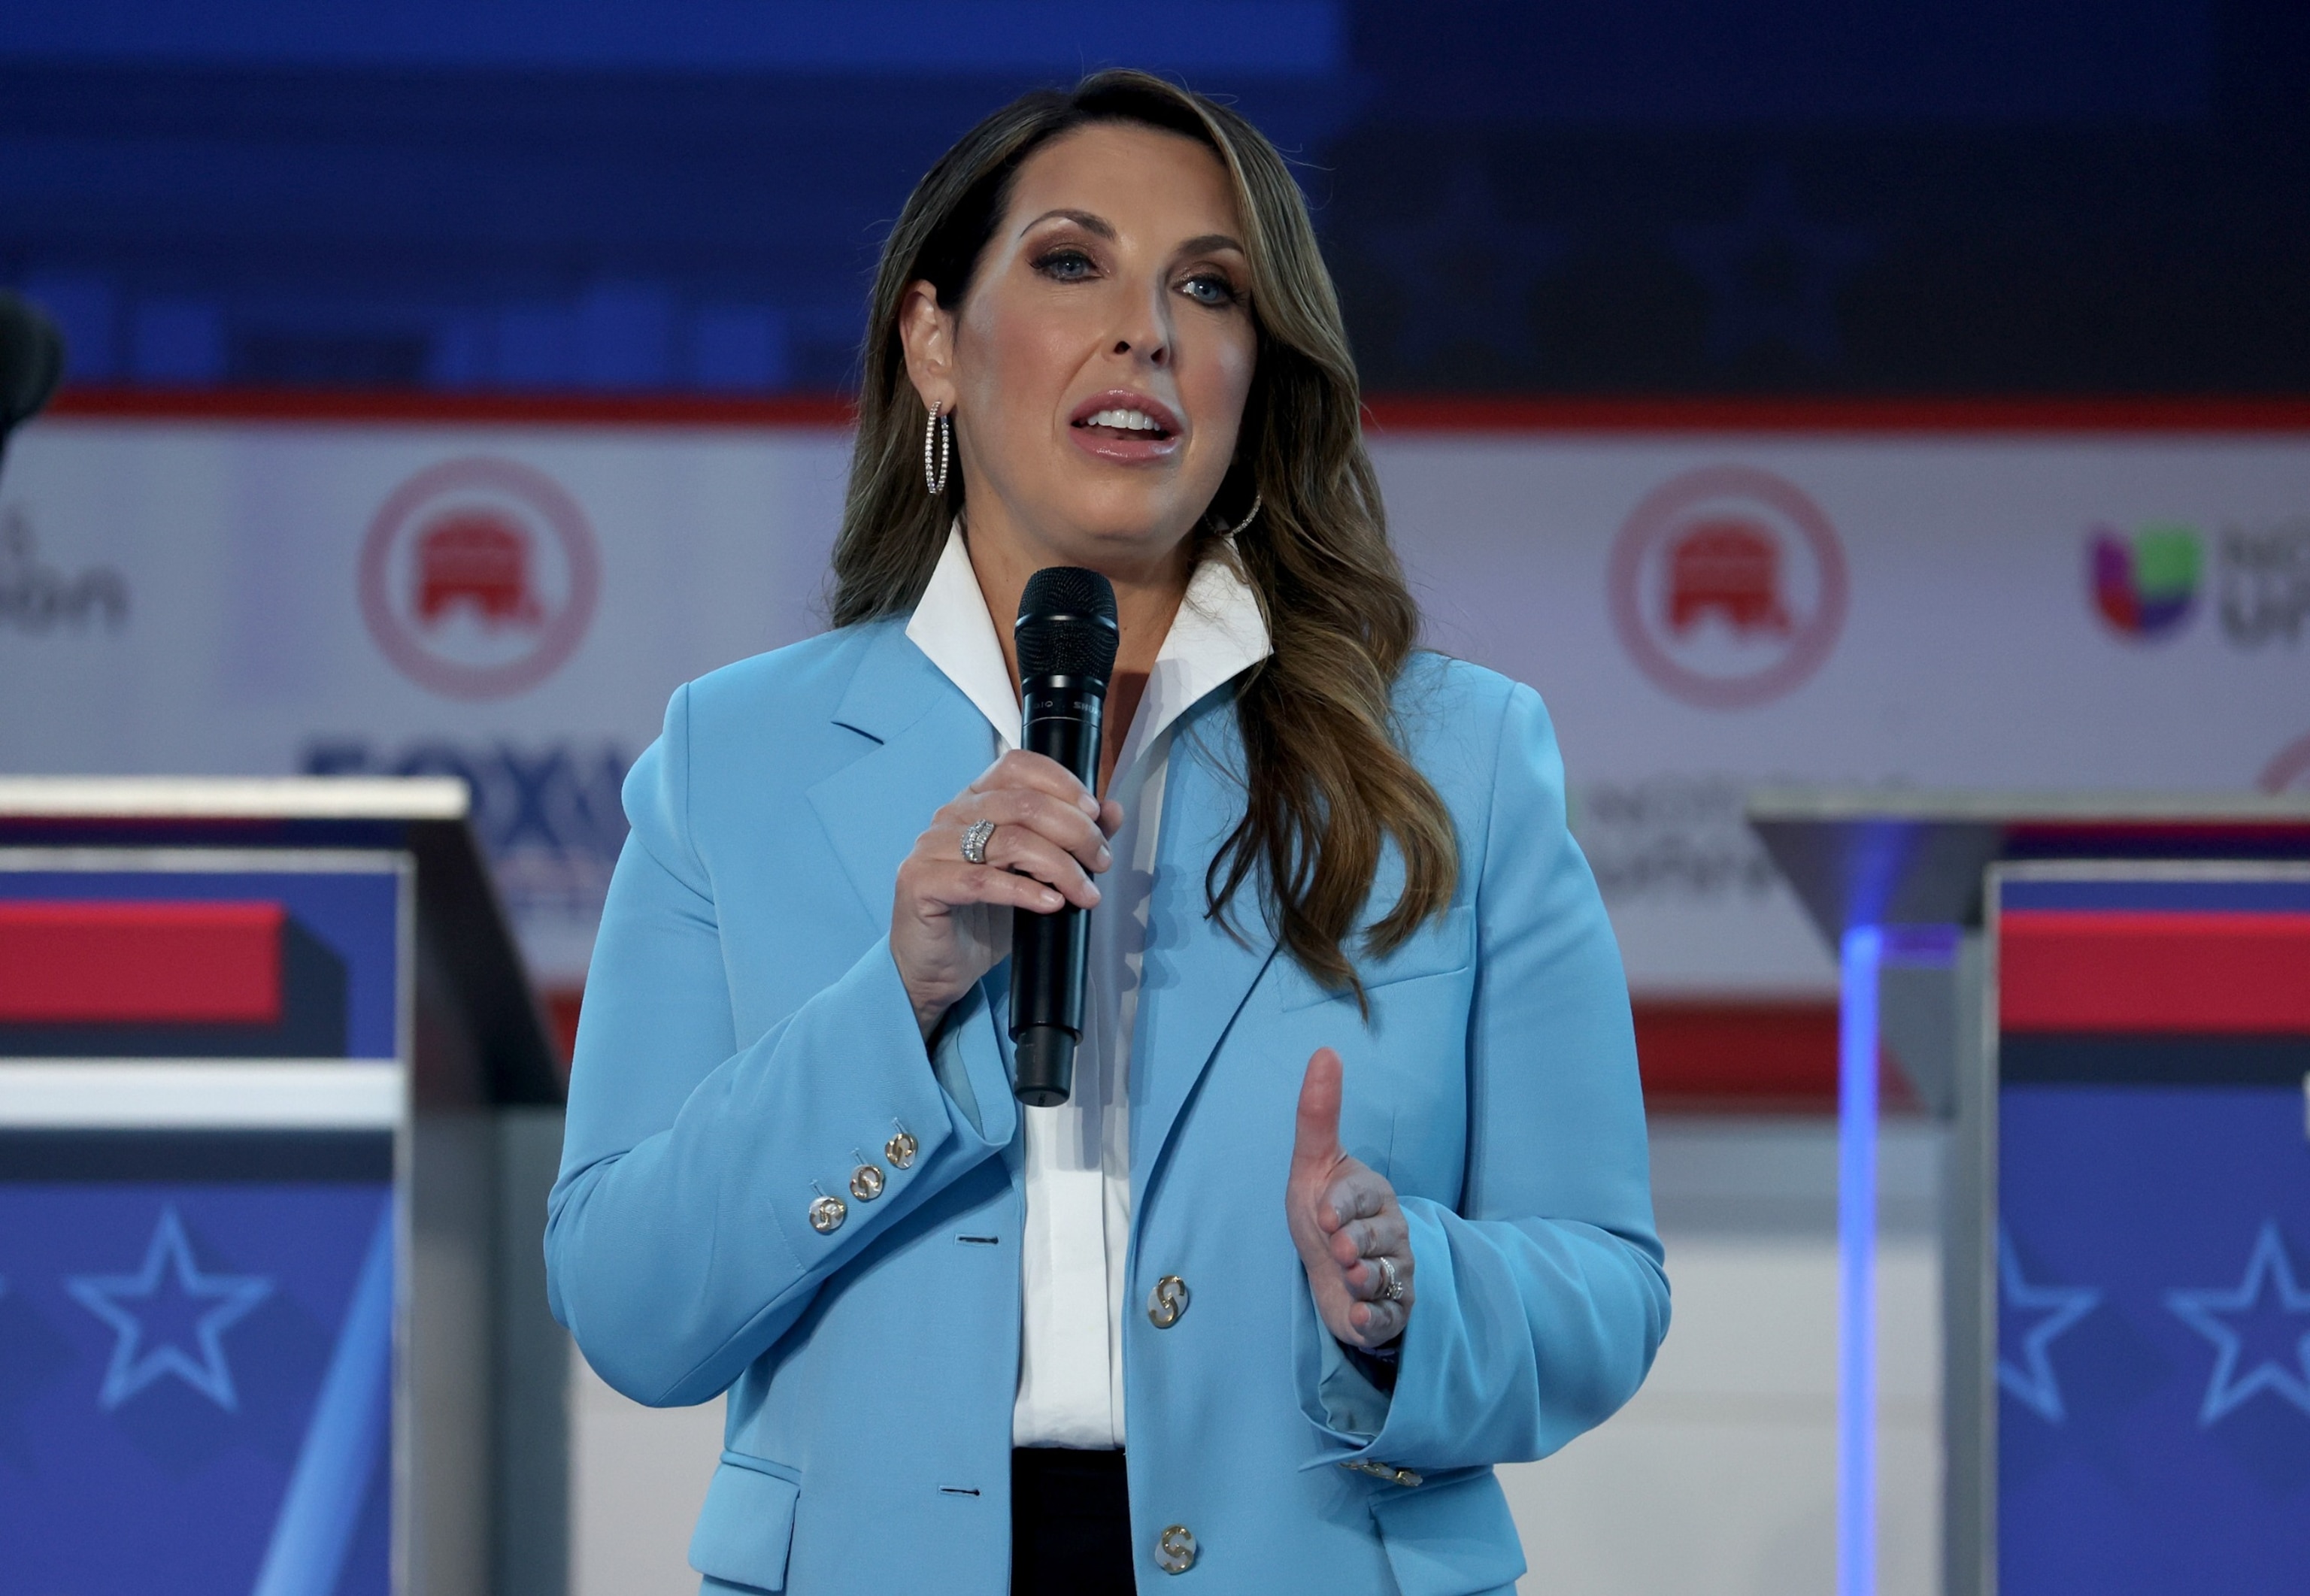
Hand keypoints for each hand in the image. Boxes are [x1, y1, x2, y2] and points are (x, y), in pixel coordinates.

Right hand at [891, 749, 1121, 1036]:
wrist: (936, 969)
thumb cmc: (983, 920)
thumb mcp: (1036, 876)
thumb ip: (1070, 840)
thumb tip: (1112, 810)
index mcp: (975, 800)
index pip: (1018, 766)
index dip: (1062, 783)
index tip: (1095, 814)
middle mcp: (950, 815)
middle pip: (1023, 804)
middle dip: (1075, 831)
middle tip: (1101, 861)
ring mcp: (931, 847)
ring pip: (1008, 840)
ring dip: (1060, 866)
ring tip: (1085, 893)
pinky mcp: (921, 882)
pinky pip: (981, 880)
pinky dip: (1024, 891)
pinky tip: (1051, 903)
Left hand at [1286, 1046, 1412, 1348]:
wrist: (1332, 1274)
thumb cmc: (1323, 1212)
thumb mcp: (1311, 1165)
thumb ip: (1318, 1114)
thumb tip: (1325, 1050)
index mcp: (1373, 1194)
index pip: (1362, 1195)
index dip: (1342, 1206)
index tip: (1323, 1216)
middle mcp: (1391, 1231)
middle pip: (1379, 1237)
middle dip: (1356, 1245)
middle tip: (1339, 1252)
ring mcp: (1395, 1271)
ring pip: (1388, 1275)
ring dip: (1367, 1280)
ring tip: (1350, 1280)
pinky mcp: (1392, 1309)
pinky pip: (1390, 1316)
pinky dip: (1375, 1319)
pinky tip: (1359, 1316)